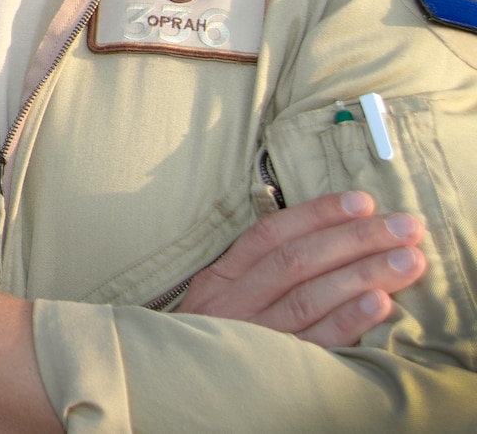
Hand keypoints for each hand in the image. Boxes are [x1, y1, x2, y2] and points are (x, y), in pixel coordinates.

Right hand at [177, 190, 426, 345]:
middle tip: (405, 227)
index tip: (362, 201)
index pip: (270, 235)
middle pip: (296, 261)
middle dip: (356, 239)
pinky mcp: (276, 370)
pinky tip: (381, 304)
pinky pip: (315, 342)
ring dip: (364, 274)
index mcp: (221, 279)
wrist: (183, 389)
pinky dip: (348, 321)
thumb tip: (330, 236)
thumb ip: (260, 270)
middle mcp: (233, 304)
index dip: (317, 214)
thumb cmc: (216, 337)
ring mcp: (253, 337)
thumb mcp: (222, 297)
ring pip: (309, 298)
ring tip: (409, 260)